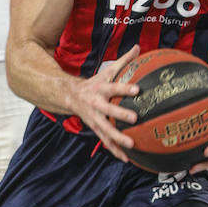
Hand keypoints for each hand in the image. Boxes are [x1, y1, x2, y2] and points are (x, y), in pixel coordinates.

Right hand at [68, 46, 140, 162]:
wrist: (70, 96)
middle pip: (108, 111)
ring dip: (118, 139)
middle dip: (120, 115)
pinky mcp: (95, 128)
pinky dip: (115, 150)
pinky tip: (126, 159)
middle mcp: (96, 105)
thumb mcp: (107, 71)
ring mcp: (94, 118)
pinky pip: (105, 141)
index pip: (114, 87)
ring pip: (106, 130)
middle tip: (135, 119)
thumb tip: (138, 47)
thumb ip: (124, 61)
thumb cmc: (95, 83)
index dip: (125, 88)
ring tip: (132, 145)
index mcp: (101, 89)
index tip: (138, 89)